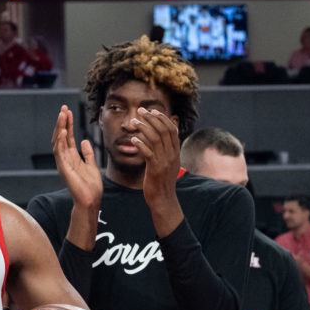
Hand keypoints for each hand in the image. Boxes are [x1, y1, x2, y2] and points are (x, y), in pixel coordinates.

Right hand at [52, 105, 101, 210]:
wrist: (91, 201)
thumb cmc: (91, 187)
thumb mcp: (92, 166)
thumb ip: (88, 154)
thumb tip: (85, 141)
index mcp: (71, 157)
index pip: (67, 137)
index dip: (67, 124)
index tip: (68, 111)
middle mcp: (65, 159)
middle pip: (61, 137)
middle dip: (62, 122)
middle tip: (64, 108)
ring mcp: (63, 163)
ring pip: (58, 142)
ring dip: (60, 128)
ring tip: (62, 115)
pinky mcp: (64, 169)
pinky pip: (60, 153)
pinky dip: (60, 142)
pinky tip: (62, 131)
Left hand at [125, 108, 183, 233]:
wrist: (163, 199)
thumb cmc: (162, 180)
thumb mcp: (168, 163)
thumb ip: (166, 149)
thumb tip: (161, 137)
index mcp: (176, 152)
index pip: (172, 129)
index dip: (162, 117)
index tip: (152, 110)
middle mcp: (172, 154)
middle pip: (164, 130)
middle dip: (152, 118)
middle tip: (140, 111)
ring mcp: (165, 161)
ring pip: (156, 139)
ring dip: (144, 128)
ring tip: (133, 122)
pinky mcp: (156, 169)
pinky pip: (149, 153)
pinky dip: (141, 144)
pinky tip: (133, 140)